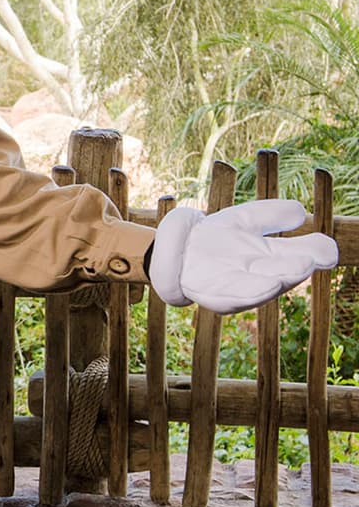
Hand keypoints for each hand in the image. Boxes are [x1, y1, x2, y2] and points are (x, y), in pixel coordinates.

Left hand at [150, 199, 338, 312]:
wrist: (177, 249)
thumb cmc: (215, 238)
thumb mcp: (245, 221)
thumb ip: (271, 215)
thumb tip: (301, 212)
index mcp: (270, 258)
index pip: (297, 256)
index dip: (314, 255)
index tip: (329, 252)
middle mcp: (257, 276)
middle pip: (281, 274)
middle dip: (294, 269)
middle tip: (312, 261)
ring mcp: (235, 286)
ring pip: (260, 287)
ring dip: (278, 280)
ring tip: (298, 270)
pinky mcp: (212, 291)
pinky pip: (233, 294)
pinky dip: (251, 291)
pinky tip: (268, 286)